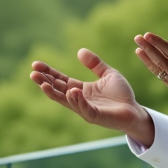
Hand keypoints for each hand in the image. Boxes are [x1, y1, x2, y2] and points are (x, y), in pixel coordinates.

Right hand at [30, 49, 154, 145]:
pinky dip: (76, 100)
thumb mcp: (108, 74)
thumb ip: (95, 64)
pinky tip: (71, 91)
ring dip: (54, 93)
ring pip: (66, 101)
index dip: (48, 72)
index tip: (36, 64)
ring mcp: (85, 109)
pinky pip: (83, 108)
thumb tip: (79, 51)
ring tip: (44, 84)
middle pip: (58, 90)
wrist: (134, 110)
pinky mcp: (95, 116)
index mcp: (80, 89)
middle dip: (45, 82)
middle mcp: (79, 100)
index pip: (60, 79)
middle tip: (33, 73)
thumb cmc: (121, 95)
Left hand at [134, 33, 167, 117]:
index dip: (160, 44)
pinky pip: (163, 78)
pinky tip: (148, 59)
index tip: (148, 35)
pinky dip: (154, 68)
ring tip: (138, 47)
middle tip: (137, 37)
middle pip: (162, 62)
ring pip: (160, 71)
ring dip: (148, 58)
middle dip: (149, 49)